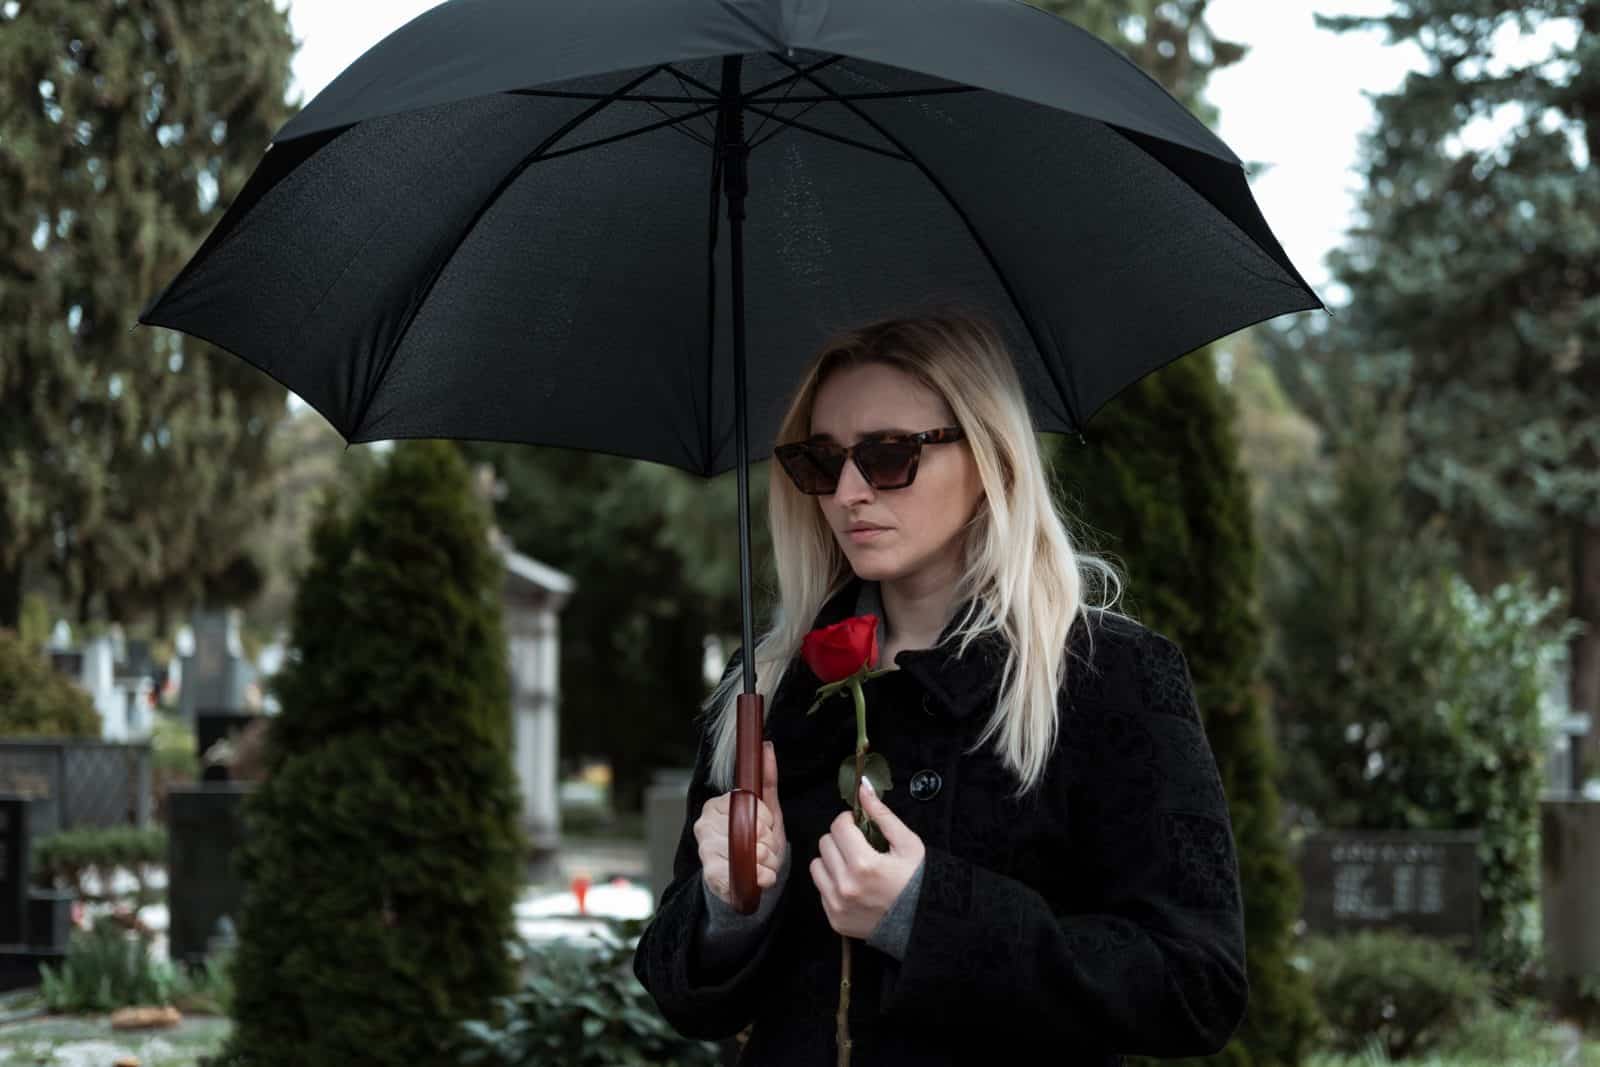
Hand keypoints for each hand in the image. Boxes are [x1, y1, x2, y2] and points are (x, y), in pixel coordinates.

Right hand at [696, 740, 788, 906]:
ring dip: (767, 860)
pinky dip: (761, 877)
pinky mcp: (710, 875)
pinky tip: (758, 876)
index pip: (748, 804)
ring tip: (761, 862)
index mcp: (714, 806)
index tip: (765, 826)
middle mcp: (703, 826)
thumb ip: (766, 778)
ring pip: (750, 852)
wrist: (745, 880)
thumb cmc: (755, 841)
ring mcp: (705, 850)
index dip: (765, 818)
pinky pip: (746, 873)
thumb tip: (766, 747)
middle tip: (763, 847)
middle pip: (749, 829)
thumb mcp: (766, 809)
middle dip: (768, 841)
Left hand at [811, 777, 925, 939]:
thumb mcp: (907, 843)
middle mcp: (845, 885)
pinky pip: (820, 889)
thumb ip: (882, 815)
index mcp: (864, 864)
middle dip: (840, 838)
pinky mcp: (833, 919)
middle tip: (857, 845)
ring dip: (832, 860)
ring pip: (817, 865)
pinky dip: (832, 882)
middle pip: (824, 843)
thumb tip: (863, 788)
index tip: (858, 826)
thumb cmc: (917, 880)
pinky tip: (852, 884)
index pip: (838, 826)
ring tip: (852, 865)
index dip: (849, 821)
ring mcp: (837, 905)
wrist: (921, 923)